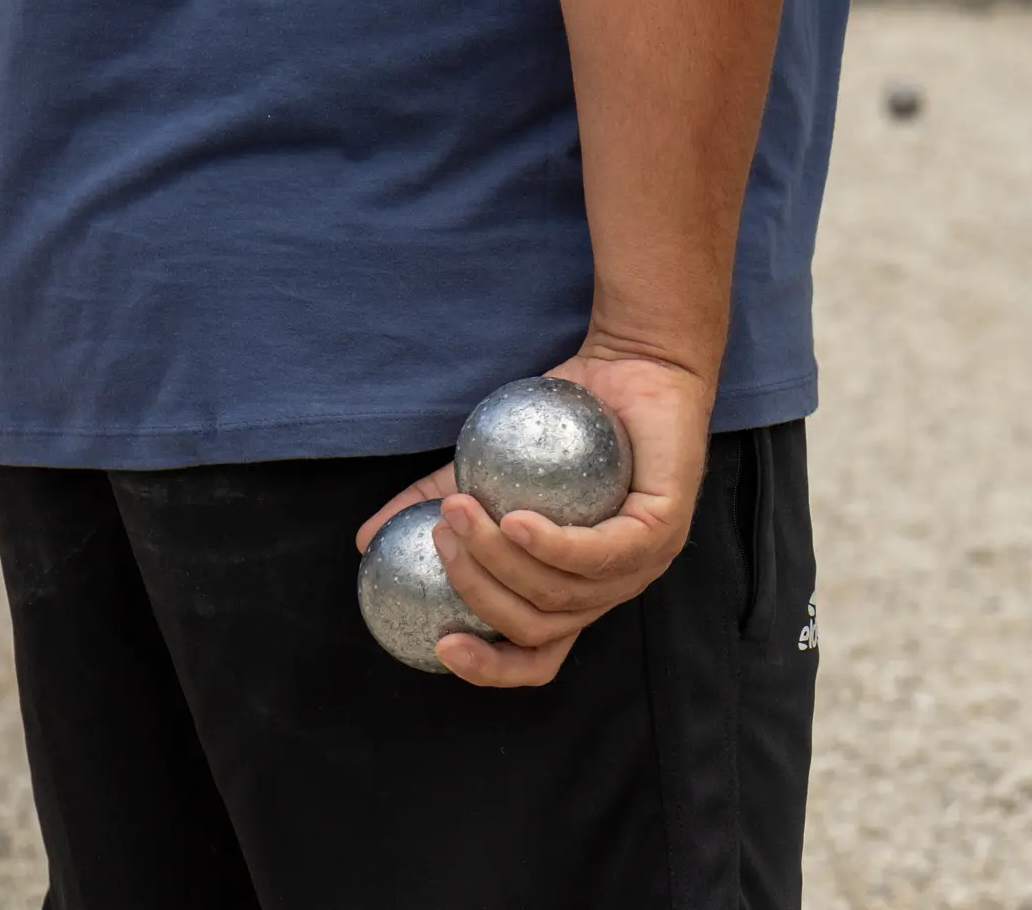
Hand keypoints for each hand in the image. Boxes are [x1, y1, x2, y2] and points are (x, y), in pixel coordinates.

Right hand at [357, 347, 714, 686]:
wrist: (635, 363)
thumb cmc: (564, 419)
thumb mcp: (489, 467)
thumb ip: (436, 501)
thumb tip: (365, 540)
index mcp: (578, 591)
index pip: (538, 658)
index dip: (490, 668)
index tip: (439, 645)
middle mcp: (615, 590)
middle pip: (538, 627)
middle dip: (477, 592)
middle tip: (440, 537)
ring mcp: (646, 564)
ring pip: (562, 591)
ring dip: (500, 560)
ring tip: (459, 515)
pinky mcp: (666, 528)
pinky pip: (602, 552)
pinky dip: (552, 544)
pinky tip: (515, 520)